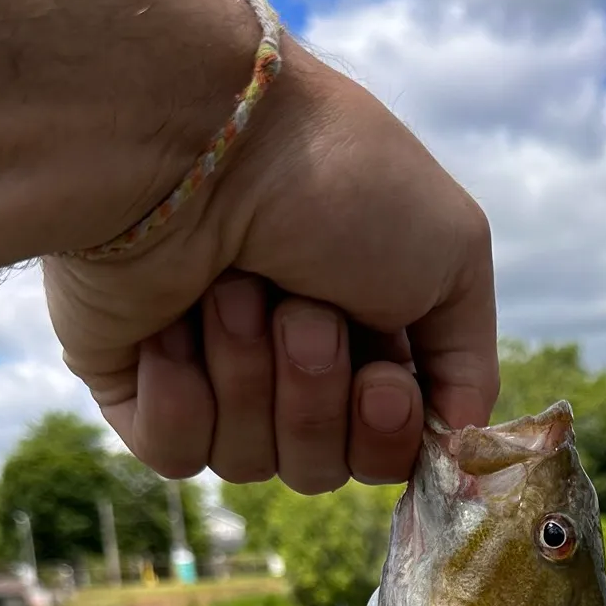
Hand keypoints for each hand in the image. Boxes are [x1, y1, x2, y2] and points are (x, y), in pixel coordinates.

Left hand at [43, 37, 499, 491]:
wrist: (192, 139)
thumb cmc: (334, 181)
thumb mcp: (456, 255)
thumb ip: (471, 365)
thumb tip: (453, 446)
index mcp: (369, 332)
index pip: (390, 449)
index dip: (388, 433)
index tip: (382, 380)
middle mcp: (292, 360)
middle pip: (322, 466)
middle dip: (315, 393)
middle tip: (299, 307)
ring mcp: (210, 374)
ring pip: (250, 462)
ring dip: (249, 376)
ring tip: (229, 288)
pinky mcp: (135, 383)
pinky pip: (177, 453)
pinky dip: (182, 397)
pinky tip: (171, 328)